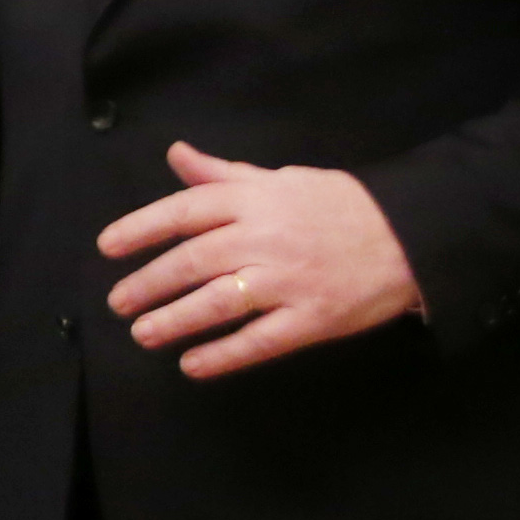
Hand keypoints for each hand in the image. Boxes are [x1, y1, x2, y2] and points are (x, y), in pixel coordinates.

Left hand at [99, 142, 424, 379]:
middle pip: (193, 261)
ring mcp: (289, 281)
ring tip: (143, 334)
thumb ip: (224, 175)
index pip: (184, 211)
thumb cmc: (339, 205)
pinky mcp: (313, 319)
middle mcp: (265, 238)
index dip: (141, 229)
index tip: (108, 248)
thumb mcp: (281, 179)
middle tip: (119, 302)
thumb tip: (177, 155)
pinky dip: (222, 355)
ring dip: (174, 320)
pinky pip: (259, 341)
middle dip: (149, 283)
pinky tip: (192, 364)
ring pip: (219, 303)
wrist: (411, 235)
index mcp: (254, 200)